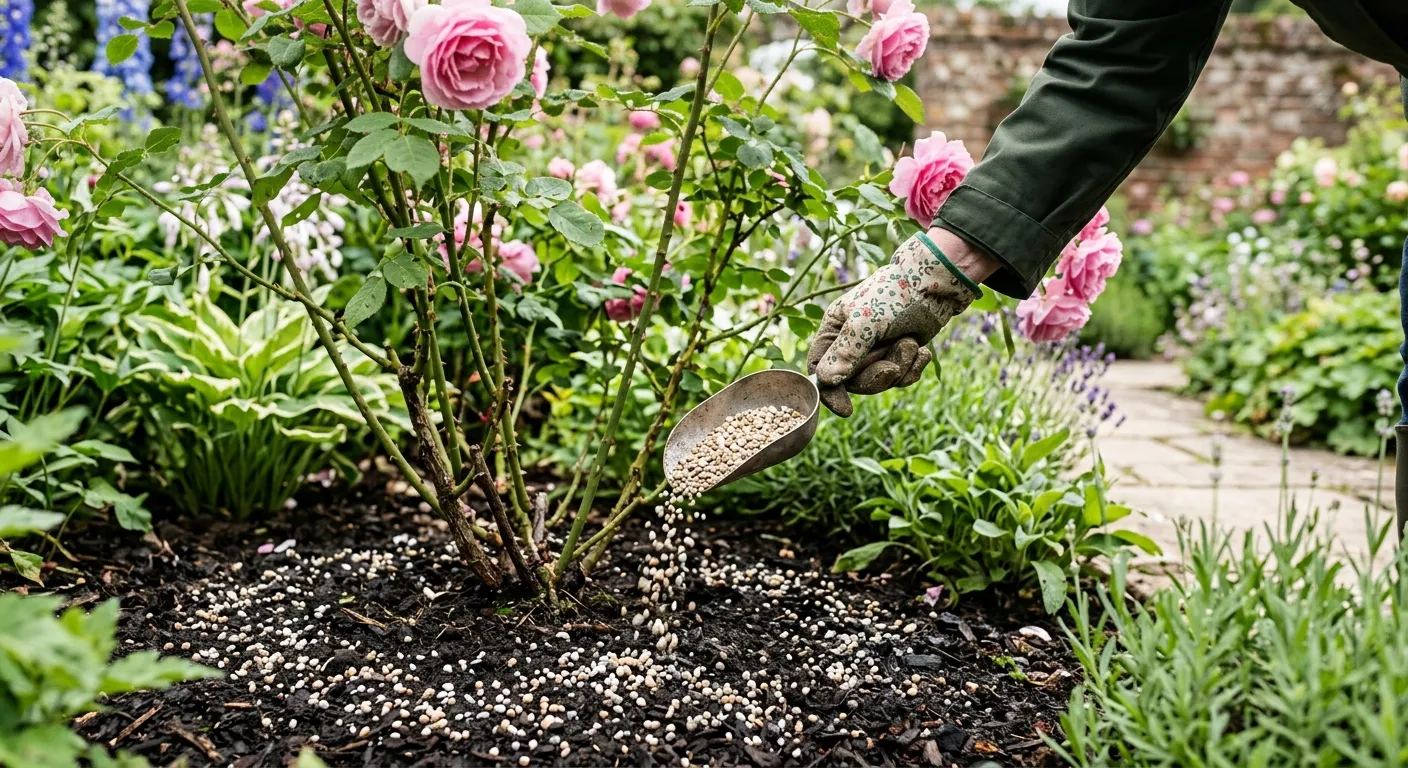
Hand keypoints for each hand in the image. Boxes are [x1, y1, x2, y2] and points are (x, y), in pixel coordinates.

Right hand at [806, 229, 993, 416]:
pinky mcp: (899, 354)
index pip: (820, 369)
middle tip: (893, 365)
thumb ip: (844, 352)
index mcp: (834, 330)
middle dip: (876, 376)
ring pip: (879, 381)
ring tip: (910, 344)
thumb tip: (825, 380)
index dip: (830, 391)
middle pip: (853, 382)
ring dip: (898, 367)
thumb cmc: (893, 295)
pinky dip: (912, 368)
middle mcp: (852, 343)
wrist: (934, 284)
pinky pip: (901, 378)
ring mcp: (877, 350)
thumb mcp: (864, 322)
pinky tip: (922, 352)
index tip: (845, 408)